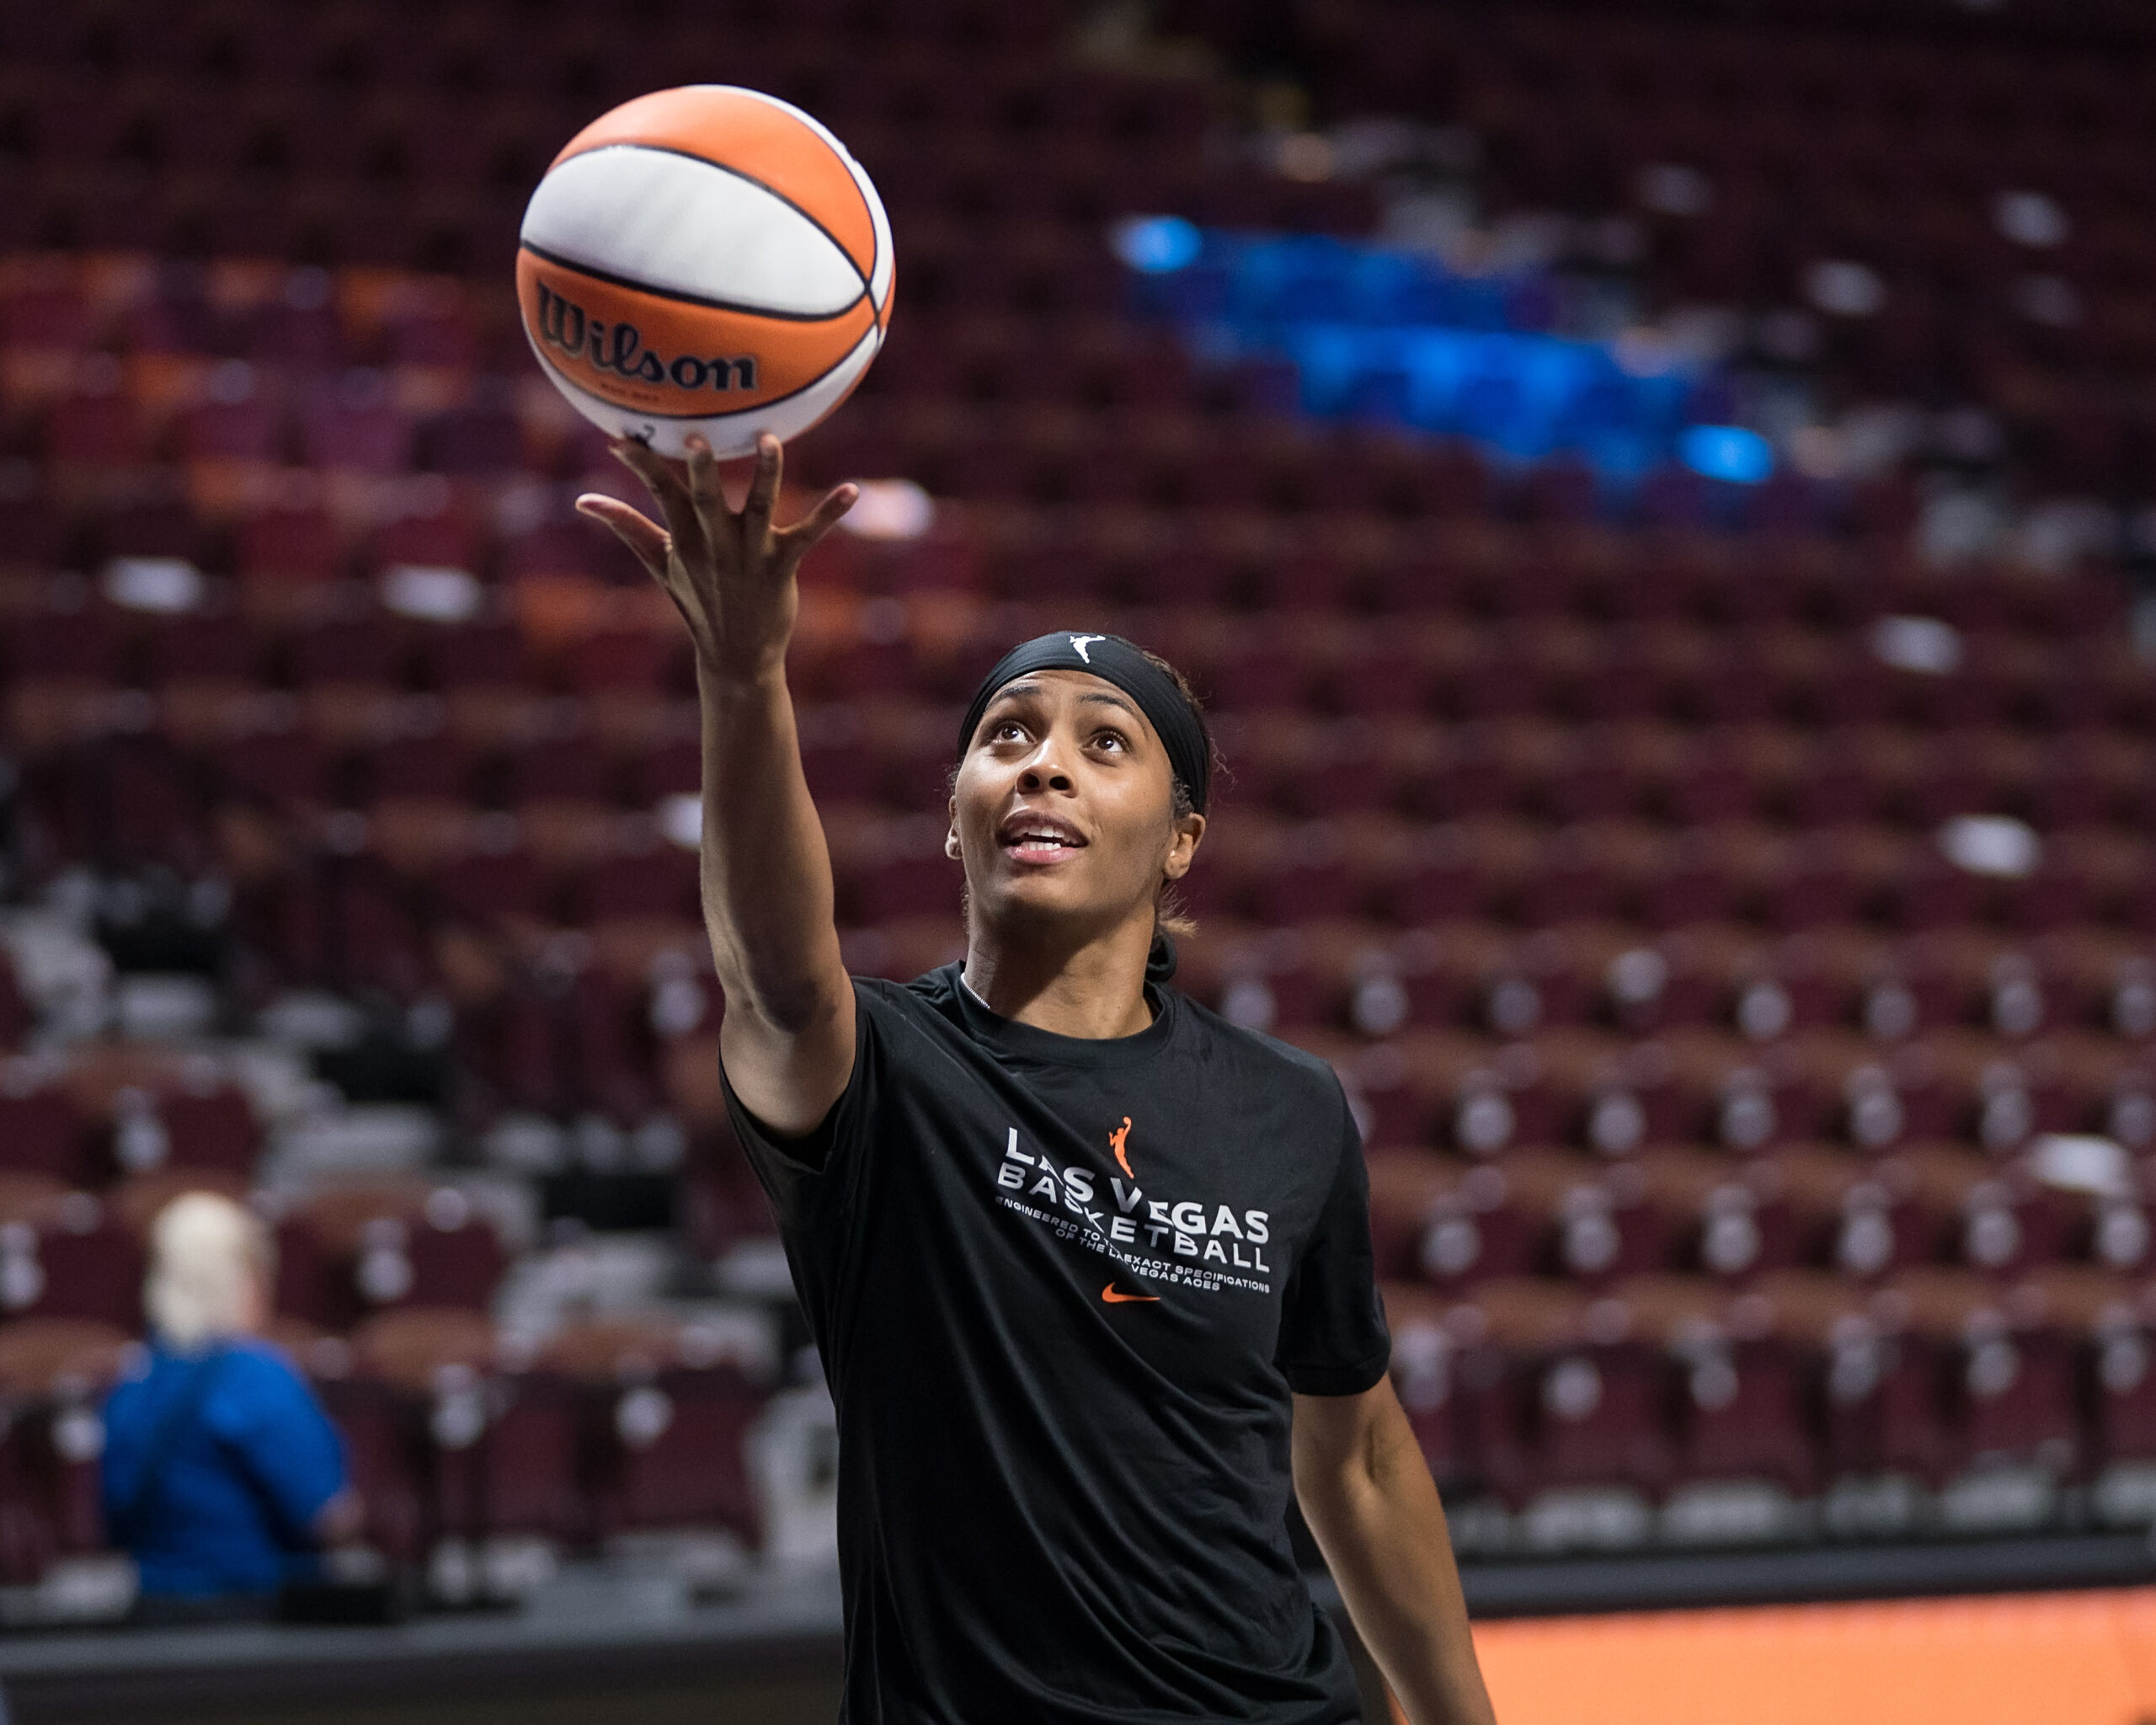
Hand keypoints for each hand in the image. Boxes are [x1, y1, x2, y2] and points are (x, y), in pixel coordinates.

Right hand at [576, 433, 857, 682]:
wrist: (736, 658)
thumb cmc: (698, 602)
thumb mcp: (660, 564)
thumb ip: (627, 527)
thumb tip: (584, 501)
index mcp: (686, 540)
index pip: (661, 495)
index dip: (643, 465)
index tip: (623, 435)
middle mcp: (717, 545)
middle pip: (707, 501)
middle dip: (703, 470)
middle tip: (697, 435)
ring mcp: (751, 556)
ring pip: (759, 508)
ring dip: (765, 475)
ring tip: (770, 441)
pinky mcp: (783, 566)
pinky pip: (809, 534)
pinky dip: (830, 512)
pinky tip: (853, 490)